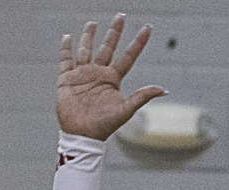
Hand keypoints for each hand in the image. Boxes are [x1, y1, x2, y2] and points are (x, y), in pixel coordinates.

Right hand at [56, 14, 164, 141]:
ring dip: (89, 36)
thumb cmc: (104, 126)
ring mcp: (83, 75)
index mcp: (113, 79)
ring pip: (86, 50)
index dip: (138, 42)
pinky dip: (65, 50)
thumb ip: (142, 97)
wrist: (81, 135)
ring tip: (92, 23)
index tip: (147, 28)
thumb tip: (163, 90)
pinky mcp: (67, 80)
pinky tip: (67, 38)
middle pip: (108, 47)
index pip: (128, 56)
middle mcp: (99, 74)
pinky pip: (66, 61)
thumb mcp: (125, 110)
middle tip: (120, 16)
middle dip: (114, 32)